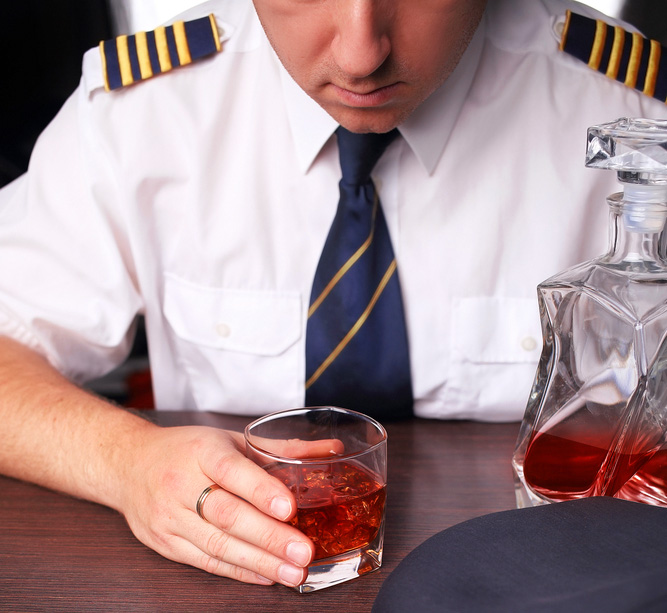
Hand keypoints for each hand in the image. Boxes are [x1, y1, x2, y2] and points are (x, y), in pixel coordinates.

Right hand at [117, 424, 315, 585]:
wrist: (128, 465)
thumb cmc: (187, 450)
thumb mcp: (231, 439)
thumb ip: (280, 449)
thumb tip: (330, 451)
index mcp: (201, 451)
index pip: (231, 470)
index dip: (260, 490)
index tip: (289, 507)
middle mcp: (181, 483)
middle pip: (226, 514)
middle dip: (268, 536)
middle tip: (303, 551)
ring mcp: (169, 517)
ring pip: (216, 544)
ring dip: (259, 562)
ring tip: (294, 572)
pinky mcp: (165, 543)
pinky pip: (205, 561)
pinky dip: (238, 571)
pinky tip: (267, 576)